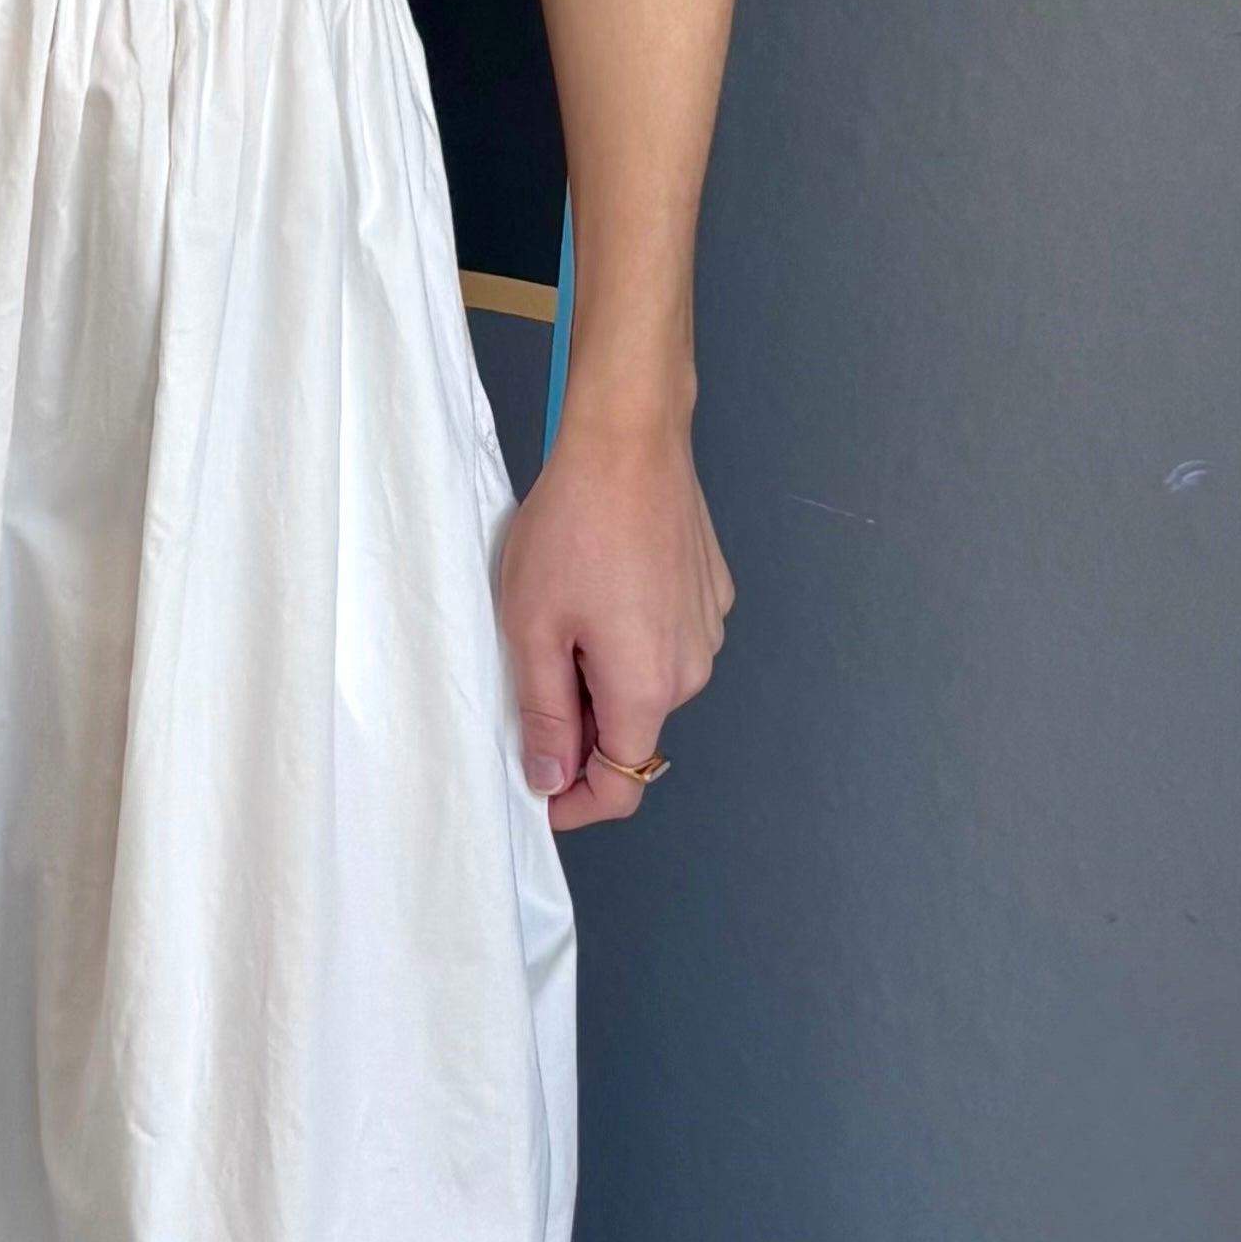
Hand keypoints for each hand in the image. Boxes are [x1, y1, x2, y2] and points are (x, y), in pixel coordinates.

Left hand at [496, 406, 731, 830]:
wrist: (630, 439)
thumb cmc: (574, 525)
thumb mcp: (532, 628)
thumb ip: (545, 714)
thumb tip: (550, 779)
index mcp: (648, 687)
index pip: (621, 786)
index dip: (575, 802)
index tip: (538, 794)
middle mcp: (692, 669)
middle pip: (633, 733)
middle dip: (581, 727)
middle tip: (530, 673)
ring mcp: (708, 629)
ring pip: (647, 685)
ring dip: (604, 676)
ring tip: (563, 615)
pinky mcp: (710, 594)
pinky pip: (665, 641)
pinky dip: (629, 636)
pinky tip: (599, 586)